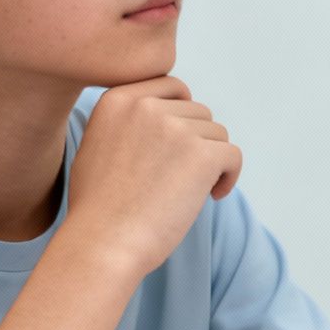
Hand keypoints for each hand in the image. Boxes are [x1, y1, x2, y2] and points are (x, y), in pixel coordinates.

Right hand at [62, 76, 242, 278]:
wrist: (102, 243)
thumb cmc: (97, 208)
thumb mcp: (96, 145)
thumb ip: (127, 122)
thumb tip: (166, 117)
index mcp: (118, 99)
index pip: (171, 86)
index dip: (183, 113)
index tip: (180, 144)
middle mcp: (146, 106)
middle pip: (198, 111)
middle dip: (196, 142)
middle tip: (182, 177)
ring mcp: (175, 128)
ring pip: (216, 134)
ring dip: (211, 160)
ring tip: (190, 192)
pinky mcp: (201, 154)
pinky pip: (232, 155)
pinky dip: (229, 176)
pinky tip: (213, 196)